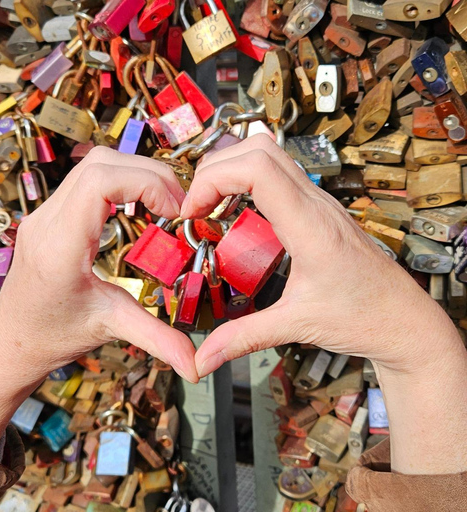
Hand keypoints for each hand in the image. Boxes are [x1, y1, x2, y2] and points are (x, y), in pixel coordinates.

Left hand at [0, 147, 198, 461]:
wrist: (12, 338)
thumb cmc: (50, 335)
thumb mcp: (108, 329)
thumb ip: (156, 339)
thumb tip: (197, 364)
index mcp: (59, 247)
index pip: (99, 182)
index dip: (145, 182)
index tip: (175, 209)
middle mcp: (46, 222)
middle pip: (100, 164)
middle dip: (148, 174)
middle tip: (178, 204)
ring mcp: (43, 214)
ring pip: (92, 164)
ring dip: (134, 173)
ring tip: (163, 203)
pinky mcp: (48, 213)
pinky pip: (85, 179)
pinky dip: (119, 181)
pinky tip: (139, 206)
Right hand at [183, 134, 462, 377]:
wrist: (407, 322)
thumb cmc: (366, 318)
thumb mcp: (297, 326)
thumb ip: (243, 339)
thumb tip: (200, 358)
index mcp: (311, 226)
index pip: (257, 169)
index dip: (213, 179)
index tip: (193, 211)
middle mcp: (316, 204)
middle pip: (258, 148)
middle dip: (214, 169)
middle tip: (194, 206)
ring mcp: (319, 202)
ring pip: (268, 153)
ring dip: (230, 169)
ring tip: (208, 205)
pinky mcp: (317, 209)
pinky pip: (277, 174)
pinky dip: (245, 181)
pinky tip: (234, 214)